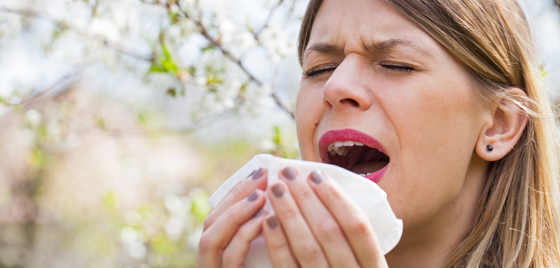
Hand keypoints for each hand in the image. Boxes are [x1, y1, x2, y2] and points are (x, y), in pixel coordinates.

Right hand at [197, 168, 267, 267]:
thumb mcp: (262, 252)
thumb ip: (260, 231)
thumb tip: (272, 197)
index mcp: (216, 254)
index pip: (218, 217)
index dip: (236, 193)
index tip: (258, 172)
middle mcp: (209, 263)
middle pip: (212, 223)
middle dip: (236, 196)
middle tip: (262, 175)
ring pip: (212, 239)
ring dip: (236, 213)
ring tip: (261, 194)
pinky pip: (230, 258)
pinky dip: (244, 236)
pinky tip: (262, 220)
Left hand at [262, 167, 387, 267]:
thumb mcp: (364, 266)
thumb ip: (352, 241)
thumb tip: (327, 193)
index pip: (357, 226)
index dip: (336, 198)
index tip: (315, 175)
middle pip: (329, 232)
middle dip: (306, 198)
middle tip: (288, 173)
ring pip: (307, 247)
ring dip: (289, 214)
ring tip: (275, 189)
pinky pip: (287, 267)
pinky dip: (277, 242)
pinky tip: (268, 219)